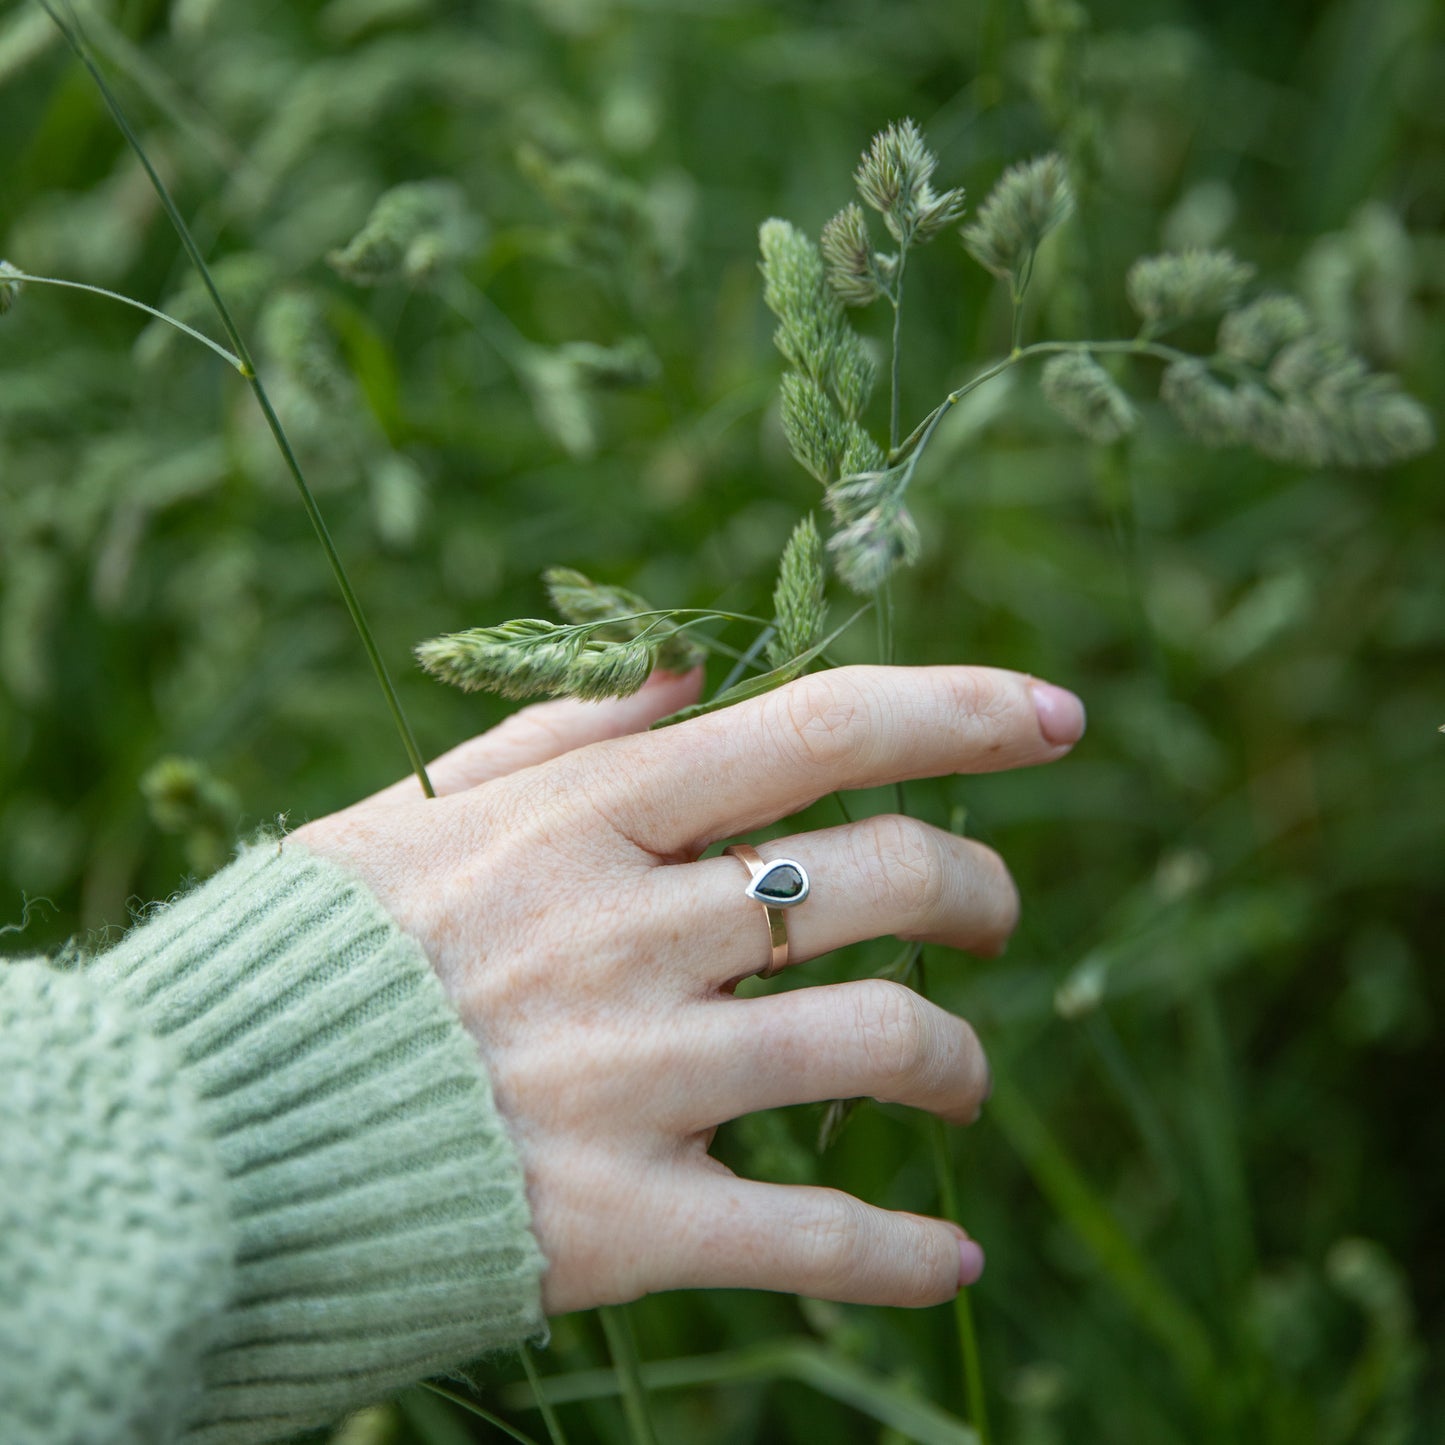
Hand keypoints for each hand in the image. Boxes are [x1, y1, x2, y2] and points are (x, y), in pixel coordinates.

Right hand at [289, 664, 1084, 1312]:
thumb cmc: (322, 954)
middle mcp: (632, 931)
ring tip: (965, 1078)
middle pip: (889, 880)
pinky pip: (814, 1239)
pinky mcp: (620, 1220)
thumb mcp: (426, 808)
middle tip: (998, 916)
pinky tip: (953, 1260)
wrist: (202, 1138)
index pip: (822, 728)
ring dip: (961, 1061)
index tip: (1061, 717)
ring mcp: (636, 1077)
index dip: (962, 710)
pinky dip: (905, 1253)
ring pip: (884, 1044)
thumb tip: (691, 670)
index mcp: (589, 816)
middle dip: (982, 890)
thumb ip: (564, 732)